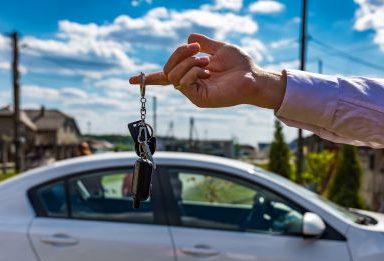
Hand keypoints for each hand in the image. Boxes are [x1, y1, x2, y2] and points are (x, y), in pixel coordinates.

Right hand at [129, 33, 285, 109]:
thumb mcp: (219, 48)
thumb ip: (204, 43)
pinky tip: (206, 70)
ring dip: (187, 62)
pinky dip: (192, 72)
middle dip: (178, 55)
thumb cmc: (241, 65)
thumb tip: (189, 39)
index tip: (129, 80)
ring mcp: (194, 93)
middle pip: (167, 70)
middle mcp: (190, 85)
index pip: (166, 76)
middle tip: (198, 49)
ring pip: (173, 76)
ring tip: (205, 60)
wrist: (253, 77)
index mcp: (192, 74)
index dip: (149, 78)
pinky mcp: (199, 99)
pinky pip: (183, 83)